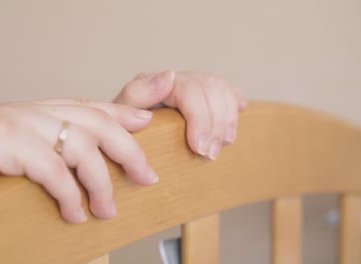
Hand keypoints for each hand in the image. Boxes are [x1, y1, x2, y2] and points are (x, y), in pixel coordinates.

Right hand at [0, 99, 157, 222]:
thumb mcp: (10, 151)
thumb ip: (43, 152)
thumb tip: (73, 174)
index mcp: (33, 109)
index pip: (88, 105)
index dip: (122, 112)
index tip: (147, 123)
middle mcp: (30, 110)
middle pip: (97, 122)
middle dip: (128, 150)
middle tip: (146, 177)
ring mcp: (18, 121)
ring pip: (82, 146)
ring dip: (101, 183)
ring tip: (107, 210)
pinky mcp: (4, 140)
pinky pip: (53, 169)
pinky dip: (70, 196)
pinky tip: (75, 216)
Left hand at [114, 70, 246, 159]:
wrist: (119, 141)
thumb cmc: (119, 134)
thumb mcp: (119, 119)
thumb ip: (138, 96)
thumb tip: (170, 75)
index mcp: (152, 82)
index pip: (188, 89)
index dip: (199, 118)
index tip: (200, 149)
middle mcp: (173, 79)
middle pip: (210, 87)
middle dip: (215, 123)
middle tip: (211, 155)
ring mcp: (188, 85)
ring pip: (221, 88)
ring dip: (227, 118)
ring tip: (224, 144)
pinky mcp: (198, 96)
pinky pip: (225, 88)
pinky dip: (234, 99)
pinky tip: (241, 108)